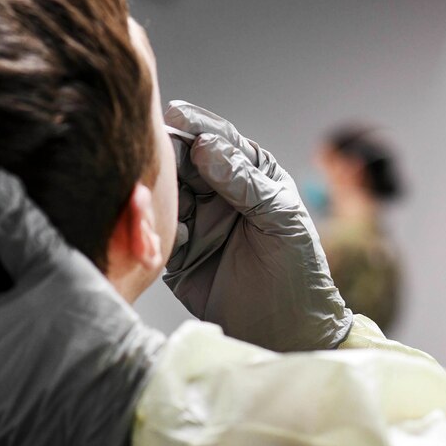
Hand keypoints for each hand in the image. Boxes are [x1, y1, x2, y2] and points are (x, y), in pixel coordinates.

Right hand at [164, 100, 351, 350]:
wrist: (288, 329)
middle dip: (166, 156)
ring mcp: (195, 220)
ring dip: (153, 192)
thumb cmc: (298, 269)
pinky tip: (156, 233)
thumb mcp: (280, 219)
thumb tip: (205, 146)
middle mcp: (218, 191)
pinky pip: (155, 231)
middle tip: (151, 154)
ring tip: (147, 192)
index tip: (174, 117)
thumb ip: (244, 182)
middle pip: (183, 161)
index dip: (196, 126)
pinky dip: (150, 228)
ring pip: (163, 194)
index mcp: (250, 173)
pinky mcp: (175, 252)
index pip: (219, 140)